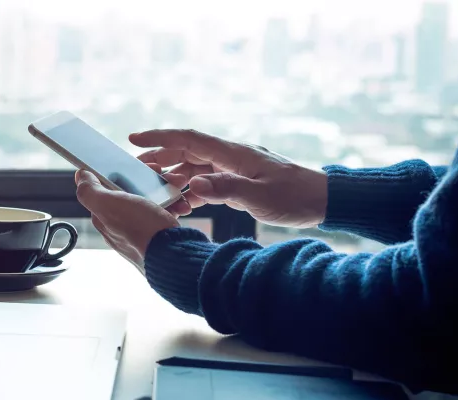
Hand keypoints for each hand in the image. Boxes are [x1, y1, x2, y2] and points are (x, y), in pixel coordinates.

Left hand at [75, 169, 179, 273]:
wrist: (173, 256)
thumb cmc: (141, 231)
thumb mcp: (109, 205)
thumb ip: (90, 191)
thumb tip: (80, 177)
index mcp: (105, 216)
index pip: (109, 186)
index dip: (124, 171)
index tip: (142, 165)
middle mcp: (120, 224)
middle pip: (133, 192)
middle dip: (151, 180)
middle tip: (168, 176)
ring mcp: (140, 231)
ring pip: (153, 201)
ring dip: (167, 191)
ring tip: (179, 187)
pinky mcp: (158, 236)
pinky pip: (166, 214)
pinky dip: (175, 206)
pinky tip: (182, 205)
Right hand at [131, 129, 327, 227]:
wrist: (324, 200)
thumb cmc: (295, 197)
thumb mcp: (259, 196)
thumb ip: (225, 190)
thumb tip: (192, 184)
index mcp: (233, 153)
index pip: (188, 139)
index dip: (159, 138)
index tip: (133, 139)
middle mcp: (230, 157)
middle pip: (187, 152)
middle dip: (159, 158)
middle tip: (134, 169)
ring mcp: (235, 169)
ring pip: (196, 167)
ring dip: (174, 176)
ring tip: (154, 189)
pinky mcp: (241, 182)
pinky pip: (209, 182)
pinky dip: (192, 190)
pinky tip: (183, 203)